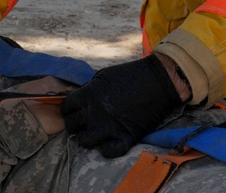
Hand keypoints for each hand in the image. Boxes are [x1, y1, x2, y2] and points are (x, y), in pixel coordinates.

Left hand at [62, 55, 181, 156]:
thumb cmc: (131, 75)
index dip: (68, 110)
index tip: (74, 111)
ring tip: (92, 135)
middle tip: (83, 124)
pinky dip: (106, 150)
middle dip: (75, 125)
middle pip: (71, 125)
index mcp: (89, 94)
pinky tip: (108, 143)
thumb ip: (88, 89)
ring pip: (84, 141)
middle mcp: (95, 112)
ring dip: (86, 139)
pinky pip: (108, 152)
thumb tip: (79, 100)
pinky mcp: (126, 137)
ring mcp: (109, 127)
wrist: (159, 81)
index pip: (66, 107)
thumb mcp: (103, 76)